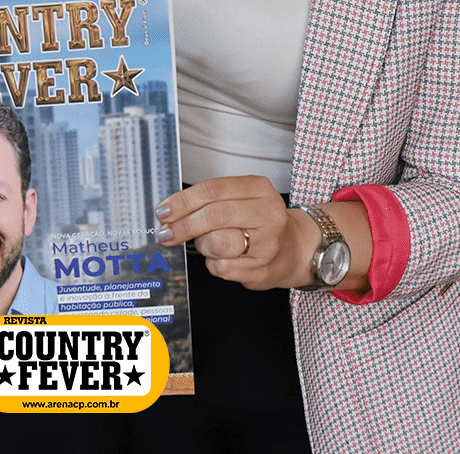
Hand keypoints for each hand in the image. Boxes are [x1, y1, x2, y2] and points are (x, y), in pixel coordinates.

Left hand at [154, 176, 311, 288]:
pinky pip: (222, 268)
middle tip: (167, 232)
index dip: (183, 200)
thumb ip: (211, 198)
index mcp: (260, 189)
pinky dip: (213, 263)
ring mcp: (268, 244)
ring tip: (206, 242)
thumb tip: (171, 209)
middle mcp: (268, 214)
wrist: (295, 248)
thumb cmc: (261, 220)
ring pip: (216, 243)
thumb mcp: (243, 197)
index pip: (213, 190)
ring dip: (201, 244)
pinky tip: (222, 257)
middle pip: (214, 215)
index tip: (164, 210)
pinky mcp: (263, 270)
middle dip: (184, 225)